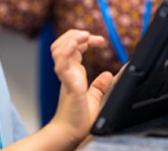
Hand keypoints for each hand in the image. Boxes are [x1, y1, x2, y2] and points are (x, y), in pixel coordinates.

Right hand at [48, 30, 113, 148]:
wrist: (71, 134)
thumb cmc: (79, 119)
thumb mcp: (94, 98)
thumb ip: (100, 85)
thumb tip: (108, 74)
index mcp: (73, 72)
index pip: (74, 47)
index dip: (84, 39)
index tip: (99, 40)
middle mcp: (67, 71)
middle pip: (61, 43)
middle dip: (74, 34)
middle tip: (88, 35)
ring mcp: (65, 76)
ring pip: (58, 50)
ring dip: (70, 39)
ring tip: (83, 36)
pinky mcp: (68, 84)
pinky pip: (62, 65)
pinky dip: (66, 52)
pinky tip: (75, 45)